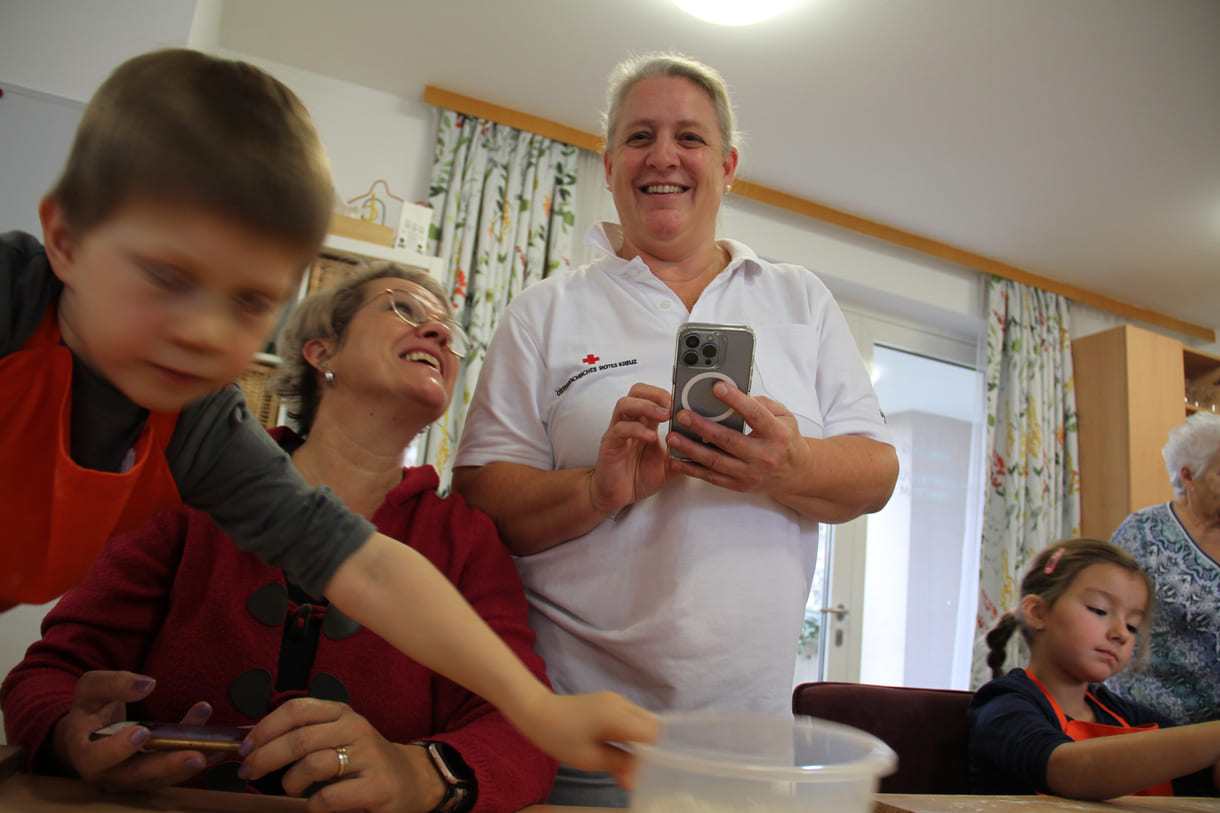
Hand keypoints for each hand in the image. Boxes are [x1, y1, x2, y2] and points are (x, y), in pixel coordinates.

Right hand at [50, 670, 213, 791]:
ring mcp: (130, 779)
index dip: (117, 749)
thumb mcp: (91, 688)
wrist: (91, 731)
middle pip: (136, 776)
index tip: (142, 732)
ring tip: (215, 749)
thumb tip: (146, 684)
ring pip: (161, 778)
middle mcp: (107, 773)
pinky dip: (199, 758)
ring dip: (190, 764)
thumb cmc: (90, 709)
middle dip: (167, 767)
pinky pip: (175, 771)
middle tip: (195, 756)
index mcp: (84, 751)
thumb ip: (114, 684)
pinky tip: (220, 747)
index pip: (96, 758)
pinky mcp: (151, 777)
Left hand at [238, 697, 443, 812]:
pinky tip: (315, 804)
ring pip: (313, 765)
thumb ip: (305, 735)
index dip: (265, 728)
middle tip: (249, 771)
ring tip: (291, 789)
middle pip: (299, 738)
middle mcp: (356, 729)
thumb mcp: (338, 737)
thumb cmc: (363, 760)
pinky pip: (329, 797)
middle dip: (265, 757)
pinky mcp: (376, 786)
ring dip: (291, 782)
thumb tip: (252, 742)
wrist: (411, 780)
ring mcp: (368, 756)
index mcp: (342, 713)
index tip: (245, 747)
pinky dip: (312, 805)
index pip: (297, 710)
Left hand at [520, 691, 659, 790]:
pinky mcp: (609, 701)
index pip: (652, 732)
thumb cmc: (559, 737)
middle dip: (646, 747)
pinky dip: (628, 731)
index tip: (634, 768)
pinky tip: (613, 745)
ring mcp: (615, 699)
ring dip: (637, 739)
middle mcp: (621, 703)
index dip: (649, 753)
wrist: (537, 712)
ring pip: (642, 719)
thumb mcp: (590, 759)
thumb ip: (618, 766)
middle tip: (628, 766)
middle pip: (652, 723)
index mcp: (618, 716)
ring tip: (619, 758)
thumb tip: (634, 780)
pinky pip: (630, 716)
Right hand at [589, 383, 682, 515]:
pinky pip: (620, 429)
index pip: (653, 395)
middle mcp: (630, 422)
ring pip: (625, 404)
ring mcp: (618, 431)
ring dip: (646, 406)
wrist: (618, 496)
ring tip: (664, 415)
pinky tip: (650, 437)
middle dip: (656, 393)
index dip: (668, 394)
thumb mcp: (670, 464)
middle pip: (637, 391)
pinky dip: (636, 429)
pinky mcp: (610, 444)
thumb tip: (708, 448)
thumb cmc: (639, 476)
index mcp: (645, 422)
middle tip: (673, 405)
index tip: (684, 401)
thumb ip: (684, 454)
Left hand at [665, 382, 808, 496]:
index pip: (755, 415)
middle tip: (682, 415)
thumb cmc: (785, 439)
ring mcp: (750, 473)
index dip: (736, 401)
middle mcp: (764, 456)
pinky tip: (678, 459)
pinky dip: (693, 469)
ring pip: (716, 461)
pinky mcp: (740, 485)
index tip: (717, 387)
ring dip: (691, 449)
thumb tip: (737, 394)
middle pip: (728, 440)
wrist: (795, 473)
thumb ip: (763, 403)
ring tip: (673, 436)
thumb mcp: (784, 416)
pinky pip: (712, 478)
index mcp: (777, 434)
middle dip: (702, 427)